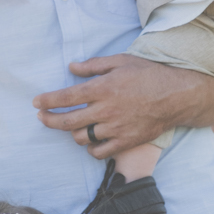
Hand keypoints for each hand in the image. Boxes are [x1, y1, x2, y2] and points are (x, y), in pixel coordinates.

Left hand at [33, 52, 185, 157]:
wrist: (177, 96)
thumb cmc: (150, 75)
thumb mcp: (121, 62)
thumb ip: (94, 66)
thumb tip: (71, 67)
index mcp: (102, 89)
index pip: (65, 97)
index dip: (47, 101)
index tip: (36, 102)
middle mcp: (105, 111)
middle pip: (66, 121)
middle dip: (49, 120)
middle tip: (42, 117)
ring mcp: (115, 129)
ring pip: (80, 137)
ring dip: (72, 132)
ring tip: (71, 126)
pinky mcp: (125, 142)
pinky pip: (98, 152)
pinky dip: (90, 148)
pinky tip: (90, 140)